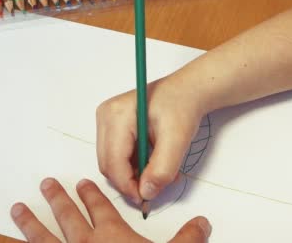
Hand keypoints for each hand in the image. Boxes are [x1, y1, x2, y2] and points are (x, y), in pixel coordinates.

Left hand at [11, 178, 210, 242]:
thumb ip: (186, 239)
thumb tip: (202, 223)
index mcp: (112, 235)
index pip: (100, 207)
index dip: (91, 193)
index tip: (82, 182)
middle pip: (68, 216)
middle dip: (57, 198)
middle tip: (46, 183)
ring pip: (44, 238)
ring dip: (30, 223)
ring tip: (17, 209)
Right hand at [96, 75, 206, 202]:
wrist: (185, 91)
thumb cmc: (181, 107)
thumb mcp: (178, 139)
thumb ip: (162, 168)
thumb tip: (146, 193)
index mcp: (116, 114)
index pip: (113, 161)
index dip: (127, 185)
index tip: (146, 199)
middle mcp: (105, 116)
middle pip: (108, 164)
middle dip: (130, 181)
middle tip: (156, 187)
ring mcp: (105, 120)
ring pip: (110, 163)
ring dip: (132, 174)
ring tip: (157, 171)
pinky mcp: (110, 126)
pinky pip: (115, 156)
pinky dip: (131, 166)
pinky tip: (150, 161)